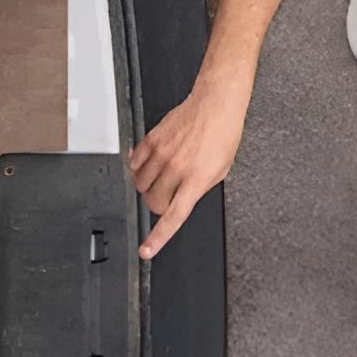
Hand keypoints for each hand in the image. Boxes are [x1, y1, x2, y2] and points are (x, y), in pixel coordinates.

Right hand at [129, 79, 246, 258]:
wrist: (215, 105)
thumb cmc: (222, 136)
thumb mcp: (220, 171)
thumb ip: (198, 189)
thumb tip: (181, 201)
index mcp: (197, 180)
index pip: (173, 217)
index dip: (158, 238)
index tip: (146, 251)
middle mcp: (177, 168)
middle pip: (152, 202)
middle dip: (158, 205)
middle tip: (168, 196)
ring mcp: (162, 154)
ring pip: (140, 185)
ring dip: (148, 186)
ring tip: (164, 175)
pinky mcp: (151, 141)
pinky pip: (134, 164)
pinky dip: (139, 168)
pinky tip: (153, 163)